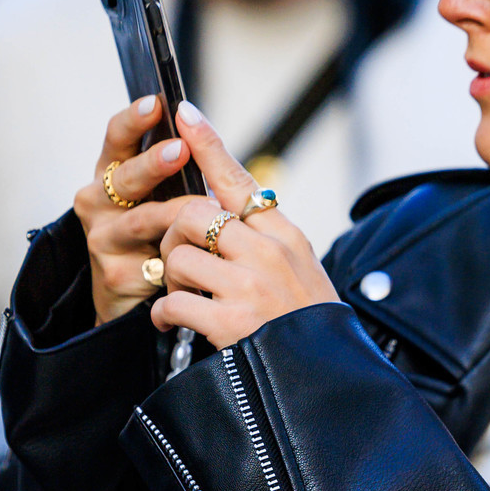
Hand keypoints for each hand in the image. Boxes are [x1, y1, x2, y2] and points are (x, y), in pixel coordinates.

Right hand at [74, 97, 190, 327]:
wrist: (133, 303)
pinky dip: (181, 255)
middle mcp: (97, 201)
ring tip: (210, 210)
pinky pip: (154, 259)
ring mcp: (102, 238)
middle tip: (179, 149)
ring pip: (143, 220)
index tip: (155, 103)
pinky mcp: (114, 274)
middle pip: (126, 177)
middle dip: (154, 162)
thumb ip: (174, 167)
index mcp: (112, 175)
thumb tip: (198, 123)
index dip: (134, 120)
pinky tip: (202, 254)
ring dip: (177, 213)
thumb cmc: (153, 239)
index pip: (117, 138)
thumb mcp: (163, 198)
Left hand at [76, 99, 336, 343]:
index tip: (183, 113)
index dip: (207, 143)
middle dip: (173, 234)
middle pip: (195, 214)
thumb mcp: (301, 268)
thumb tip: (224, 205)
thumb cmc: (308, 324)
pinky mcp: (231, 322)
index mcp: (284, 236)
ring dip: (170, 279)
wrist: (327, 377)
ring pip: (180, 257)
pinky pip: (173, 303)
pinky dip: (162, 314)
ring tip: (181, 297)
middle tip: (176, 259)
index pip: (239, 179)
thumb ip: (265, 238)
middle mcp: (268, 253)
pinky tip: (168, 322)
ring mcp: (250, 287)